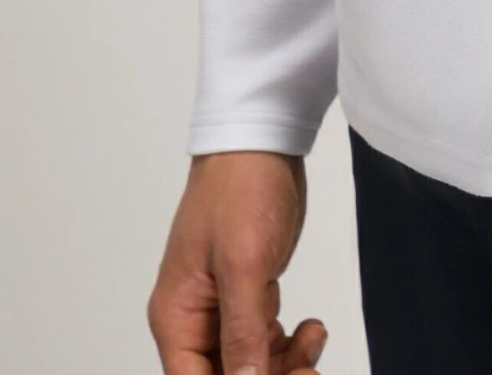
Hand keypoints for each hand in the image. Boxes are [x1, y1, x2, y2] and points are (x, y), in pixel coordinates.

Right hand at [148, 150, 328, 374]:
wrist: (262, 141)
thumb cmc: (240, 188)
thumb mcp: (243, 262)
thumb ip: (242, 330)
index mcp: (178, 316)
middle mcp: (194, 319)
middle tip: (308, 373)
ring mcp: (221, 308)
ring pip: (250, 367)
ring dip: (285, 367)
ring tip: (313, 342)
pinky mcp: (248, 294)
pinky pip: (265, 341)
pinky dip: (290, 346)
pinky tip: (312, 329)